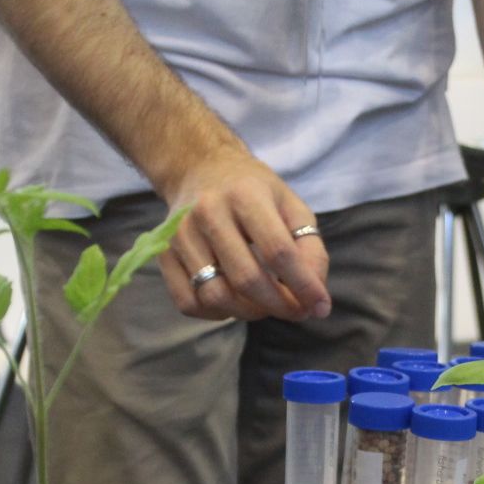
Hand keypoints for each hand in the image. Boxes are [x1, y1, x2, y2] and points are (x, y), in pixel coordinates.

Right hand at [156, 145, 330, 322]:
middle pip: (247, 279)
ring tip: (265, 304)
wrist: (200, 169)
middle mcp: (208, 212)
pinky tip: (233, 301)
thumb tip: (316, 297)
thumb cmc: (253, 191)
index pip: (278, 251)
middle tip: (294, 311)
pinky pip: (190, 303)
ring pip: (217, 297)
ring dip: (249, 312)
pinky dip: (216, 314)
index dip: (302, 285)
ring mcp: (181, 235)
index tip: (319, 307)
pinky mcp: (164, 254)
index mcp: (246, 195)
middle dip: (278, 306)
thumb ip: (310, 249)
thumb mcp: (291, 206)